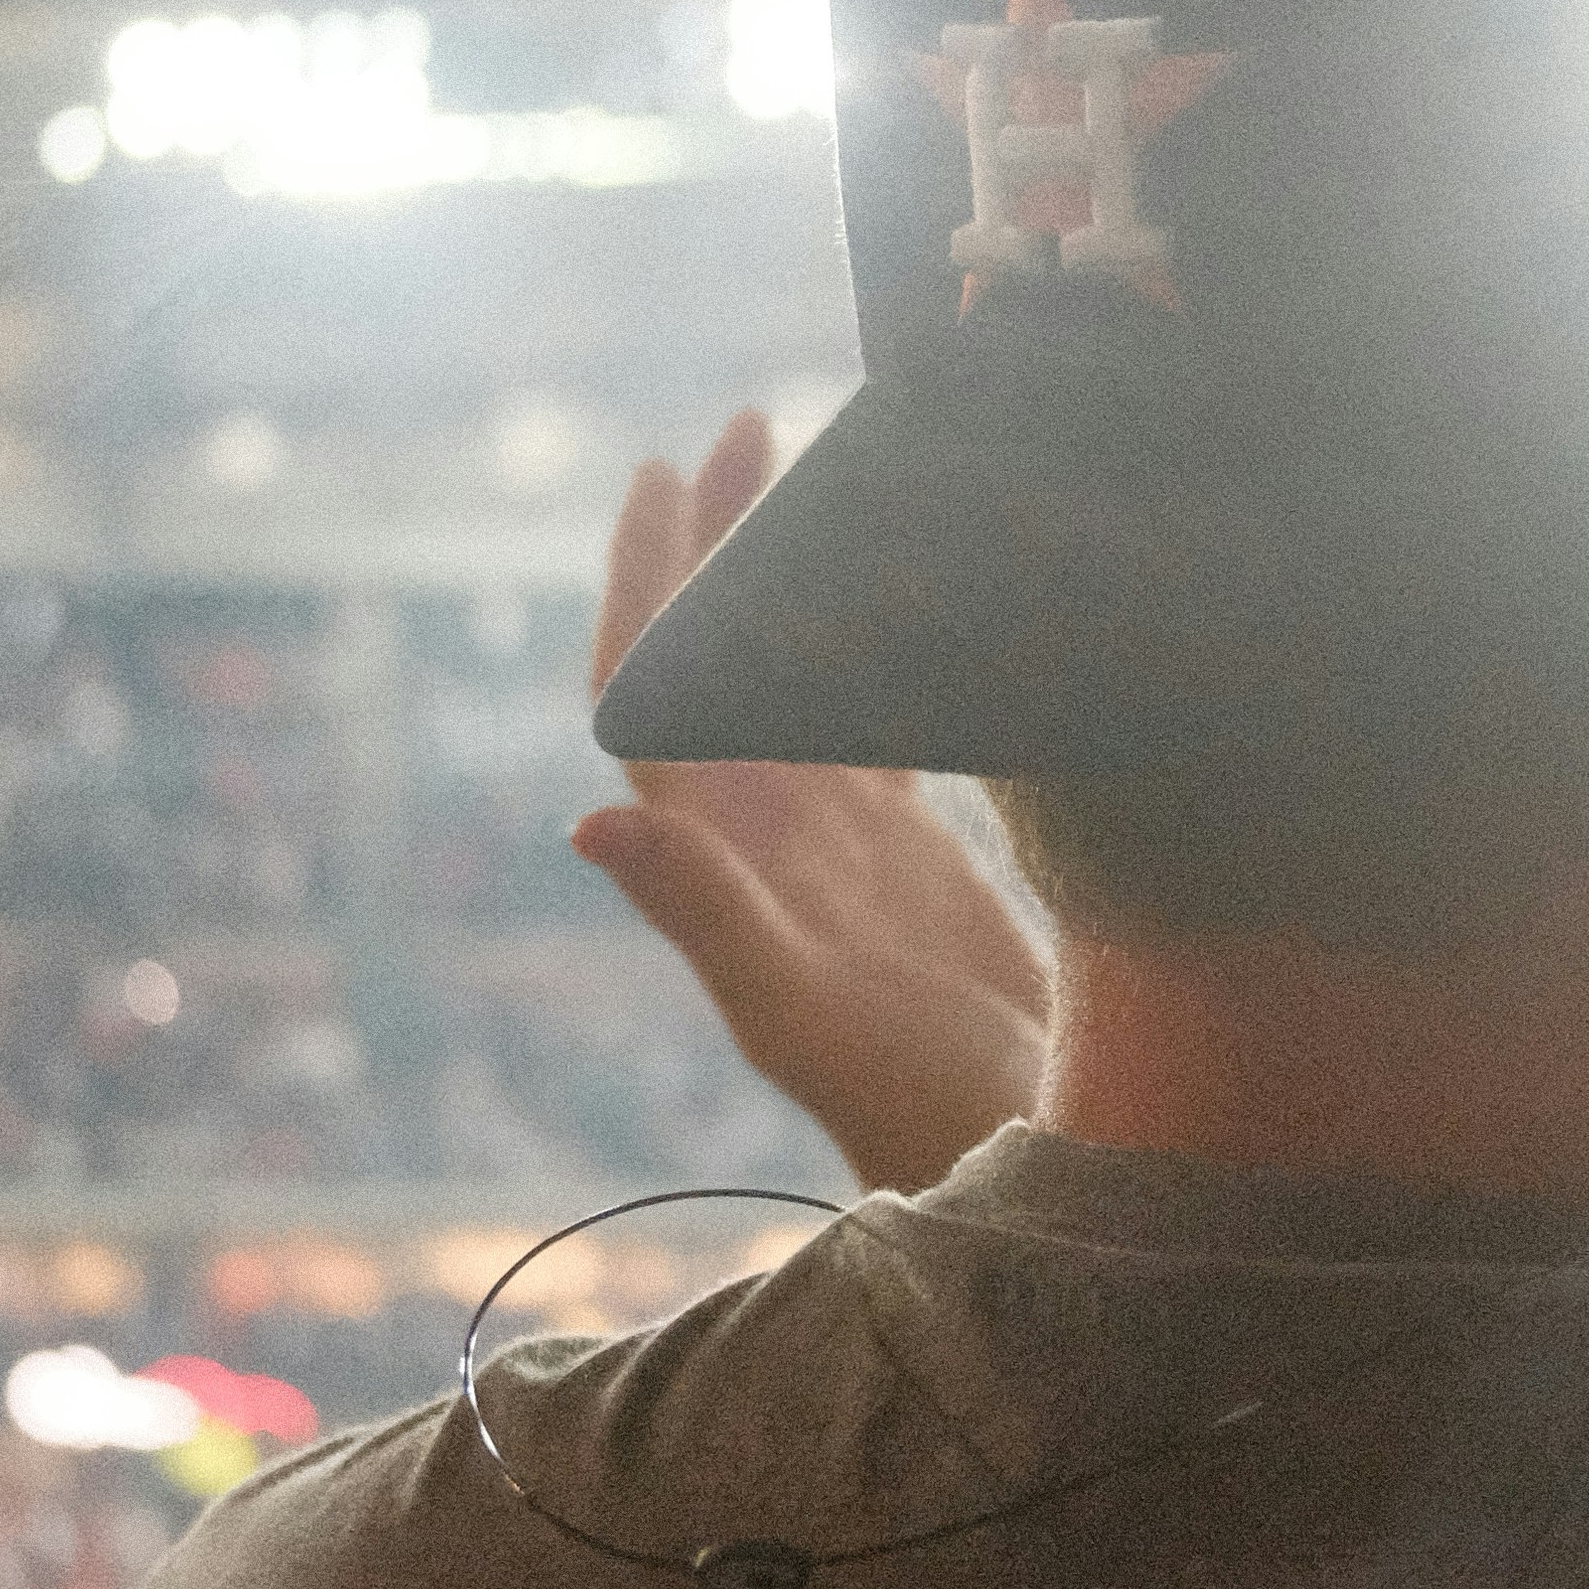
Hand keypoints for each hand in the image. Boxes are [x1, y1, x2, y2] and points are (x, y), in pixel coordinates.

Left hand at [572, 413, 1054, 1190]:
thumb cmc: (906, 1109)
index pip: (647, 689)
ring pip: (790, 673)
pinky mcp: (905, 852)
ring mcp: (831, 840)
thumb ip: (702, 916)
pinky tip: (911, 581)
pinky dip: (880, 639)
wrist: (1003, 1163)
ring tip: (819, 473)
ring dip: (791, 577)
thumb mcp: (800, 1015)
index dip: (640, 579)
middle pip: (715, 656)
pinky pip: (873, 715)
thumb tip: (586, 821)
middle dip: (715, 540)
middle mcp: (762, 834)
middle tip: (748, 425)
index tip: (659, 472)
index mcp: (720, 855)